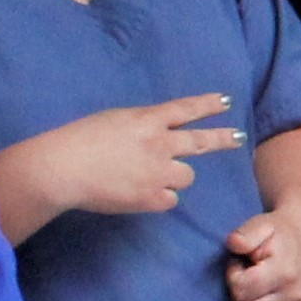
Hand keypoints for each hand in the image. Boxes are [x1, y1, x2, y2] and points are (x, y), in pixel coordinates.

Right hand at [33, 94, 244, 217]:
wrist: (63, 168)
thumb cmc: (77, 141)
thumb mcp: (113, 121)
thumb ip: (139, 127)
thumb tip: (154, 134)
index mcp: (147, 120)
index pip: (186, 109)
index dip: (208, 105)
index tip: (226, 101)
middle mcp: (160, 143)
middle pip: (200, 141)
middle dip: (222, 139)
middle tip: (237, 138)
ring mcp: (159, 171)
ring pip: (187, 175)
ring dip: (176, 176)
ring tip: (151, 177)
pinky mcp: (152, 197)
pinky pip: (169, 199)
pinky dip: (158, 197)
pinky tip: (139, 194)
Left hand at [224, 203, 300, 300]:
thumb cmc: (276, 234)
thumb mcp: (260, 225)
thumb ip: (245, 234)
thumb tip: (234, 243)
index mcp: (285, 273)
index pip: (241, 289)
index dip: (233, 275)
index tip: (241, 263)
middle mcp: (295, 296)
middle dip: (240, 295)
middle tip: (249, 276)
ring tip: (257, 287)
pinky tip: (264, 299)